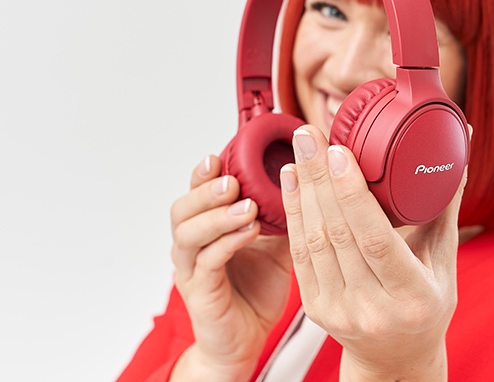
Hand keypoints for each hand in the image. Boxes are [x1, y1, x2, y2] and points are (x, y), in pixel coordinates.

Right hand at [169, 155, 291, 380]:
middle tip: (233, 179)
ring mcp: (191, 270)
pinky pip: (207, 263)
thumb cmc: (258, 288)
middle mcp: (192, 245)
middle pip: (182, 208)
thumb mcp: (276, 243)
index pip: (196, 191)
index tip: (220, 155)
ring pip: (189, 234)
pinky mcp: (201, 294)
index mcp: (206, 227)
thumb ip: (283, 214)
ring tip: (246, 205)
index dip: (204, 172)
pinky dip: (227, 243)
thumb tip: (311, 178)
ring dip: (217, 215)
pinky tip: (249, 232)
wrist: (247, 339)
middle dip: (206, 190)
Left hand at [280, 126, 467, 380]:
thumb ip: (445, 199)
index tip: (338, 152)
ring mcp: (339, 311)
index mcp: (413, 296)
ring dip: (302, 191)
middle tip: (308, 133)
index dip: (353, 194)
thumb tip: (461, 139)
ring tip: (299, 149)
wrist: (395, 355)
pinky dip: (294, 214)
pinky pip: (299, 254)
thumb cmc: (427, 299)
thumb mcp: (444, 255)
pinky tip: (292, 182)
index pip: (376, 239)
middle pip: (338, 234)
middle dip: (319, 178)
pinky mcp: (315, 308)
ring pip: (313, 241)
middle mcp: (373, 309)